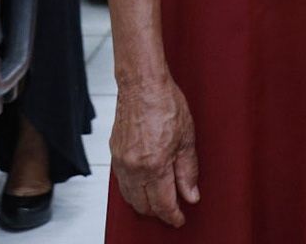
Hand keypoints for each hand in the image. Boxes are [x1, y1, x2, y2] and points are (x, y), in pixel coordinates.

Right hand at [111, 75, 200, 226]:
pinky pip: (121, 183)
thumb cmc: (166, 104)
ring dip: (144, 203)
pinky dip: (133, 190)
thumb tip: (190, 195)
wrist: (141, 85)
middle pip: (143, 206)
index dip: (172, 216)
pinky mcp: (114, 154)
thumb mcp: (187, 138)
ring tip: (159, 200)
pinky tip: (144, 185)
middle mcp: (134, 168)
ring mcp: (121, 162)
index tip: (179, 219)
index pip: (163, 204)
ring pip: (130, 197)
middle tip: (172, 210)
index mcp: (154, 166)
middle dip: (158, 212)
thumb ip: (188, 171)